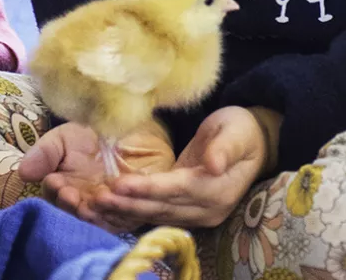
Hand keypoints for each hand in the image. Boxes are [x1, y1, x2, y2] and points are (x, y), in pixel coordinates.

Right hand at [18, 120, 175, 231]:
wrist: (130, 134)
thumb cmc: (91, 137)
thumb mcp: (65, 137)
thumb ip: (46, 152)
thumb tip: (23, 172)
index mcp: (62, 188)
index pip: (54, 196)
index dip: (54, 190)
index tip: (54, 180)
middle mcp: (81, 203)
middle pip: (73, 212)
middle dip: (72, 205)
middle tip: (71, 194)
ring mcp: (103, 211)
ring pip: (97, 219)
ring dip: (96, 209)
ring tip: (98, 196)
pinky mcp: (127, 215)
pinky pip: (122, 220)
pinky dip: (120, 211)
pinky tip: (119, 196)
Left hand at [91, 106, 268, 228]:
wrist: (252, 144)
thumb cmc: (241, 131)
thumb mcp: (236, 131)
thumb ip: (224, 148)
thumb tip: (214, 165)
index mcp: (219, 189)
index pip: (177, 190)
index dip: (148, 189)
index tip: (120, 184)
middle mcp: (207, 209)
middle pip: (162, 208)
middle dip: (127, 204)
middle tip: (95, 198)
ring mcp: (197, 214)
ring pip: (155, 214)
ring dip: (124, 210)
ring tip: (93, 204)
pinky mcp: (185, 211)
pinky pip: (155, 213)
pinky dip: (131, 210)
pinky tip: (108, 205)